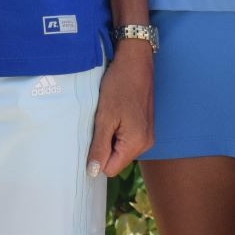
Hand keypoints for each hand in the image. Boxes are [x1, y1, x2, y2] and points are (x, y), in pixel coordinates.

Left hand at [86, 43, 152, 179]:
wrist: (135, 63)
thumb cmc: (118, 86)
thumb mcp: (104, 117)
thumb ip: (99, 146)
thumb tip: (93, 172)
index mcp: (136, 144)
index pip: (110, 169)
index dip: (96, 158)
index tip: (88, 139)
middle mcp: (145, 144)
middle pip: (115, 160)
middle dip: (102, 146)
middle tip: (96, 124)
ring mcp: (146, 136)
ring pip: (119, 149)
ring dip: (107, 137)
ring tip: (104, 117)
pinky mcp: (144, 127)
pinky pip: (124, 139)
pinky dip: (114, 130)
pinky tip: (111, 114)